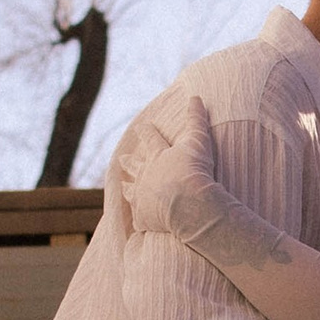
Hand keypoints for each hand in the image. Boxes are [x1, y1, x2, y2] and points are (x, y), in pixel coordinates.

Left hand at [124, 96, 218, 238]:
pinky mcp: (143, 219)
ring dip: (128, 189)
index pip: (151, 139)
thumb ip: (196, 119)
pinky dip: (139, 220)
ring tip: (123, 187)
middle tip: (121, 158)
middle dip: (128, 161)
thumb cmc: (193, 170)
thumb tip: (195, 97)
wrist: (188, 202)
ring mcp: (142, 197)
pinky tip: (138, 222)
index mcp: (158, 156)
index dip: (146, 132)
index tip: (141, 127)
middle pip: (134, 166)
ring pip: (130, 192)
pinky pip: (139, 220)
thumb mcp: (198, 140)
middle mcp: (145, 175)